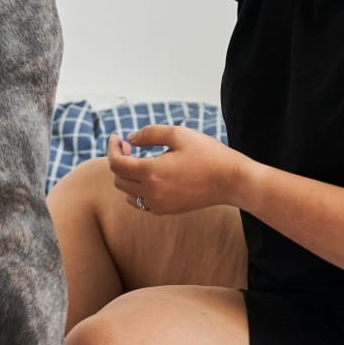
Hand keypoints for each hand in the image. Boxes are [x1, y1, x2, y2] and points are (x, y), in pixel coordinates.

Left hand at [107, 126, 250, 214]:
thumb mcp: (179, 134)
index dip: (112, 148)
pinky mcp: (167, 211)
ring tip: (138, 161)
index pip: (116, 164)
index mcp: (151, 172)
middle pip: (118, 180)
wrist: (231, 181)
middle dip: (119, 160)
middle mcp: (151, 192)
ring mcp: (158, 205)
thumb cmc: (207, 154)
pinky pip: (141, 204)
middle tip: (129, 146)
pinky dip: (137, 191)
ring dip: (126, 177)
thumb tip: (129, 139)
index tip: (117, 137)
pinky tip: (150, 177)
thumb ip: (149, 134)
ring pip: (127, 194)